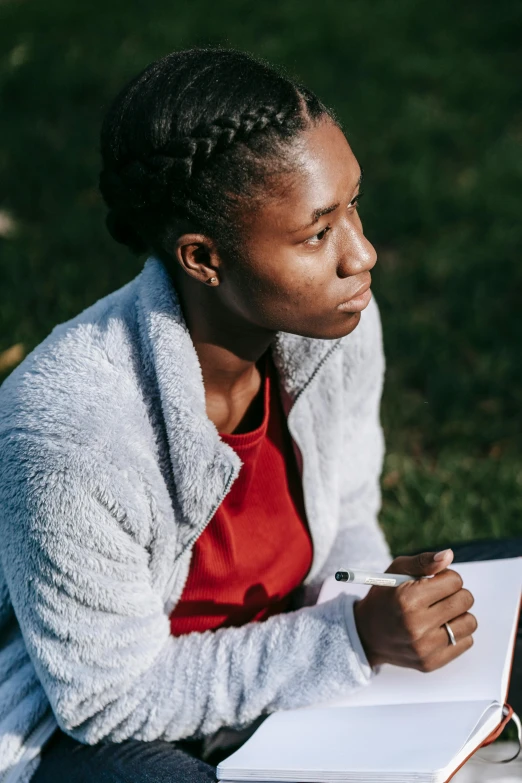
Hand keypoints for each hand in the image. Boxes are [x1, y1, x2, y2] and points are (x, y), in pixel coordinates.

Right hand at [353, 549, 477, 671]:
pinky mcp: (431, 662)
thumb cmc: (384, 598)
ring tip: (440, 613)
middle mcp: (416, 625)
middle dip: (455, 593)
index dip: (446, 577)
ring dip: (459, 614)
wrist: (367, 634)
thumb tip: (449, 555)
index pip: (454, 581)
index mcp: (407, 599)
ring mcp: (425, 647)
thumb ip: (423, 561)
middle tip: (439, 596)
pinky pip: (466, 642)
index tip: (435, 581)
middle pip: (464, 600)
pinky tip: (439, 629)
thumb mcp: (396, 571)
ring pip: (469, 622)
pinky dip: (456, 633)